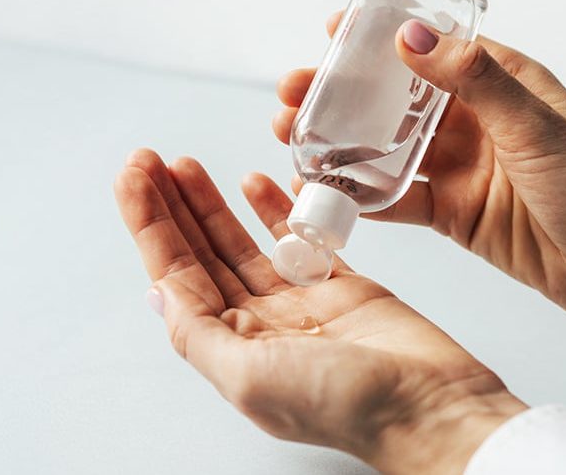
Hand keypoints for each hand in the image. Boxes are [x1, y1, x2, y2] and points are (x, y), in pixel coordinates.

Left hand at [114, 149, 526, 473]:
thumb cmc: (345, 405)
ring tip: (188, 166)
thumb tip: (158, 294)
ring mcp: (300, 304)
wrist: (431, 406)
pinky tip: (252, 183)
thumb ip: (199, 333)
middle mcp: (259, 326)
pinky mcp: (342, 287)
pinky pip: (298, 240)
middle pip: (201, 254)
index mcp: (232, 348)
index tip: (134, 176)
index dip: (150, 224)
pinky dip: (274, 209)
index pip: (176, 275)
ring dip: (212, 204)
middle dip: (172, 206)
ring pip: (242, 243)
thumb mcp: (250, 376)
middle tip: (150, 159)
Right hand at [273, 14, 565, 357]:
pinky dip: (359, 194)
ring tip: (291, 134)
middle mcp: (477, 121)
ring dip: (339, 140)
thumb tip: (413, 36)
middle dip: (342, 93)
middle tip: (293, 92)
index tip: (331, 32)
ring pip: (386, 147)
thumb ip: (473, 81)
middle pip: (395, 98)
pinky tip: (320, 188)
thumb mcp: (535, 125)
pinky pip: (397, 198)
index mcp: (502, 83)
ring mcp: (462, 168)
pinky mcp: (453, 213)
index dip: (379, 38)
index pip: (431, 47)